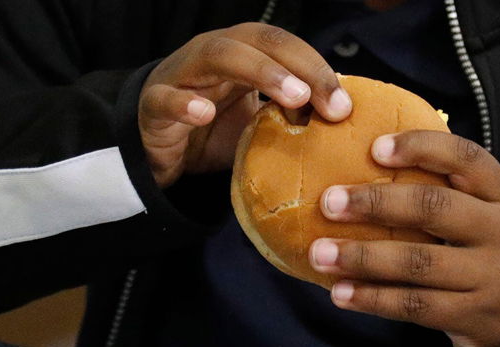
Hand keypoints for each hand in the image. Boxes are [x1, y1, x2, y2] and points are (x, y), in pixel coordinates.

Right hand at [139, 23, 350, 187]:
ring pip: (217, 54)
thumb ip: (293, 115)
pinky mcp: (154, 105)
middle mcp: (214, 53)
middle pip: (258, 40)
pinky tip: (204, 113)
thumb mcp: (260, 124)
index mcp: (243, 52)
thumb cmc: (213, 131)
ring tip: (291, 97)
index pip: (285, 46)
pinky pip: (167, 99)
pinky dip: (185, 103)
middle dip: (298, 67)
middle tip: (328, 103)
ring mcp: (182, 74)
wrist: (161, 153)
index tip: (345, 106)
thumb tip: (340, 114)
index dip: (317, 69)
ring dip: (259, 71)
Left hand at [309, 132, 499, 346]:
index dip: (421, 148)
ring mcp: (490, 278)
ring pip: (418, 263)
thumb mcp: (484, 215)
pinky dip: (373, 299)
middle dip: (376, 204)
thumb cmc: (486, 252)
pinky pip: (414, 305)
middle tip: (328, 203)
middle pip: (435, 209)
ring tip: (319, 254)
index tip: (374, 148)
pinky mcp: (472, 316)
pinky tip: (340, 293)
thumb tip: (366, 158)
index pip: (467, 159)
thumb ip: (444, 190)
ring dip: (362, 258)